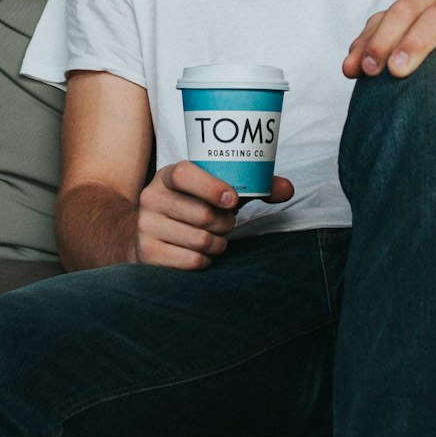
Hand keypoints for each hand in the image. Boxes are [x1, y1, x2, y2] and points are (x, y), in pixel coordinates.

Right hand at [133, 162, 293, 269]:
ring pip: (200, 240)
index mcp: (169, 175)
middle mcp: (152, 197)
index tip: (233, 199)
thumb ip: (252, 187)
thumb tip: (288, 188)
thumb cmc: (192, 207)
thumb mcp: (213, 191)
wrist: (148, 233)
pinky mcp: (148, 253)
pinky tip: (200, 252)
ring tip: (214, 237)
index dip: (211, 187)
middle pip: (202, 214)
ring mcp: (146, 226)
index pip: (186, 175)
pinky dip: (206, 260)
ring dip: (218, 243)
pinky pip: (192, 261)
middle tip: (226, 223)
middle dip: (225, 223)